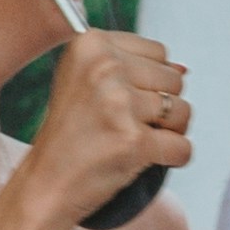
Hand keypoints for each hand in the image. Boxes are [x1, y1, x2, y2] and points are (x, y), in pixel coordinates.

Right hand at [21, 28, 188, 217]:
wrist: (45, 184)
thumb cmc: (69, 136)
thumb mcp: (85, 83)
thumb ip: (132, 67)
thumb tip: (184, 69)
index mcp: (91, 45)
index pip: (159, 52)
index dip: (149, 81)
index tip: (122, 100)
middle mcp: (104, 67)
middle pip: (174, 80)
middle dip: (162, 107)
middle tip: (128, 125)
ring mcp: (119, 104)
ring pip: (182, 111)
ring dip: (169, 132)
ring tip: (136, 141)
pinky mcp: (133, 140)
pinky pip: (182, 147)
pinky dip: (174, 158)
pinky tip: (146, 160)